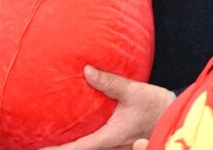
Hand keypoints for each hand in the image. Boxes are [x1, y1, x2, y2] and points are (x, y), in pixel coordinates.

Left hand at [37, 67, 172, 149]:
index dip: (58, 149)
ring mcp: (116, 144)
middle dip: (60, 148)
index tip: (40, 147)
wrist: (175, 114)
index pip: (79, 147)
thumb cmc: (156, 104)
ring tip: (49, 137)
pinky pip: (97, 143)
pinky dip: (82, 139)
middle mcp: (112, 144)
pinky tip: (72, 130)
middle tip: (37, 142)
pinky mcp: (120, 140)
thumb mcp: (134, 92)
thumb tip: (87, 70)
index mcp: (111, 136)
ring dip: (71, 144)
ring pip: (90, 147)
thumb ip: (110, 82)